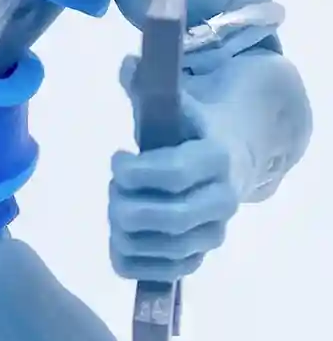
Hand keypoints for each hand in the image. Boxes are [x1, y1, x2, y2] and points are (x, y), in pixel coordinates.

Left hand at [108, 56, 240, 281]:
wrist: (228, 157)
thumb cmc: (184, 129)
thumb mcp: (169, 104)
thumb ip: (146, 86)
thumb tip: (128, 65)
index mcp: (216, 157)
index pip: (174, 173)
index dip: (135, 171)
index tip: (117, 158)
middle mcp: (224, 200)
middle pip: (171, 217)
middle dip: (127, 204)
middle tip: (112, 188)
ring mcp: (214, 234)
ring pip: (167, 249)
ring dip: (126, 232)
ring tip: (116, 209)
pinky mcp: (201, 258)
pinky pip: (164, 274)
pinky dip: (134, 261)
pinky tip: (119, 239)